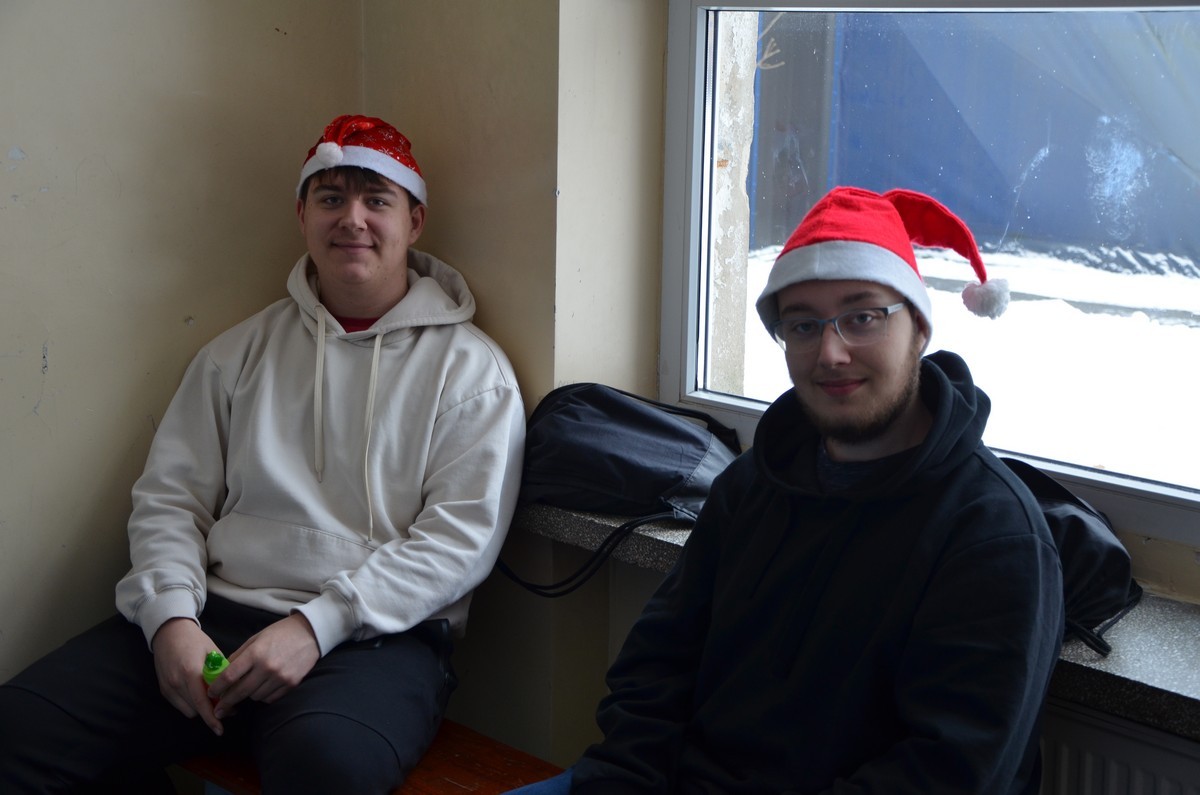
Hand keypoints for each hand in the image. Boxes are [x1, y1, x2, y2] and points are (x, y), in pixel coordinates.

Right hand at [151, 617, 224, 735]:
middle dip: (211, 712)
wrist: (169, 631)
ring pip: (188, 710)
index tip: (220, 729)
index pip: (202, 702)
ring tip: (213, 699)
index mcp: (190, 671)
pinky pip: (179, 705)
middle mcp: (176, 682)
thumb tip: (233, 691)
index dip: (212, 717)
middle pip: (196, 709)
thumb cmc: (195, 640)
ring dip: (201, 709)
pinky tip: (199, 694)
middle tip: (227, 706)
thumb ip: (221, 673)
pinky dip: (191, 704)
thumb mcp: (212, 652)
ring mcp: (167, 686)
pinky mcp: (163, 689)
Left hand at [207, 613, 320, 718]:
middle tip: (219, 709)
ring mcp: (280, 677)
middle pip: (240, 692)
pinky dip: (263, 696)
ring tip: (247, 689)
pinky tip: (262, 688)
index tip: (211, 693)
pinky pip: (270, 698)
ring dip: (248, 696)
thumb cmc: (281, 633)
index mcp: (256, 653)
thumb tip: (223, 673)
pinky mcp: (291, 684)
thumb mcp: (256, 638)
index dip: (217, 688)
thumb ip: (239, 656)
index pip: (230, 676)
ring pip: (255, 697)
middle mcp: (267, 667)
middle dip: (227, 702)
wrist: (311, 633)